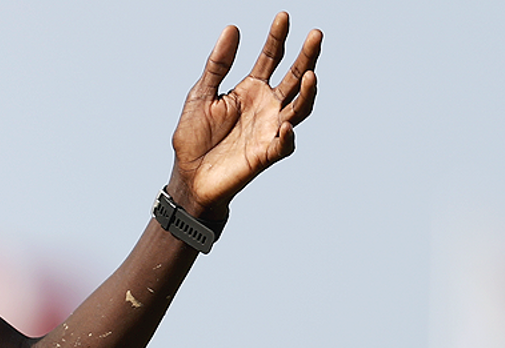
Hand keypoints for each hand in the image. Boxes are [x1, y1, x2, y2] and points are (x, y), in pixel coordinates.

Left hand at [170, 12, 321, 218]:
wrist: (188, 175)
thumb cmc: (194, 136)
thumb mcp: (202, 94)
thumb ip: (218, 64)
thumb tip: (232, 28)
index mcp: (250, 89)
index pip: (271, 58)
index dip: (278, 38)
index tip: (283, 16)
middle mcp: (266, 106)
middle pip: (293, 77)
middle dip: (306, 57)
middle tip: (315, 34)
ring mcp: (269, 129)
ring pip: (299, 107)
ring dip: (308, 93)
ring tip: (311, 75)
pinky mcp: (266, 154)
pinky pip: (284, 144)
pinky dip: (287, 135)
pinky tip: (286, 124)